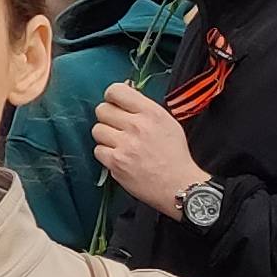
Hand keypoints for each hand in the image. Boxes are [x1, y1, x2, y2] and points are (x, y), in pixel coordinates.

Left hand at [91, 84, 207, 210]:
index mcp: (151, 113)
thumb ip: (144, 109)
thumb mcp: (167, 123)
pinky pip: (98, 150)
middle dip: (107, 117)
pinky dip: (105, 154)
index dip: (111, 97)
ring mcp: (125, 145)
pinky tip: (118, 157)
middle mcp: (137, 126)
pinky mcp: (116, 163)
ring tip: (118, 143)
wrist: (179, 185)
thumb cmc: (174, 155)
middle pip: (102, 110)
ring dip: (105, 136)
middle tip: (116, 126)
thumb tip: (123, 98)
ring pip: (97, 129)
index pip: (116, 91)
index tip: (114, 103)